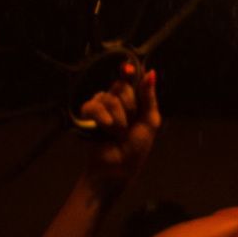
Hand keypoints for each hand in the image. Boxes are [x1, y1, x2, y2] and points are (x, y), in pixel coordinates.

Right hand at [77, 66, 160, 184]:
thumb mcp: (150, 121)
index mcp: (132, 99)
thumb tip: (151, 72)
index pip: (131, 78)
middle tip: (130, 125)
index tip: (129, 68)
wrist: (118, 167)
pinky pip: (93, 106)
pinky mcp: (87, 114)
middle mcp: (115, 98)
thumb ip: (149, 97)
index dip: (130, 71)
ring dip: (119, 120)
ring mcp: (100, 105)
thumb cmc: (136, 147)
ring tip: (118, 134)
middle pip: (122, 86)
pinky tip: (105, 129)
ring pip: (110, 98)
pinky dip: (102, 119)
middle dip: (130, 108)